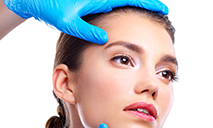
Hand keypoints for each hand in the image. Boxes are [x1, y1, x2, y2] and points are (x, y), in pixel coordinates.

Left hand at [4, 0, 168, 43]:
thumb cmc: (50, 8)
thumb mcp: (68, 22)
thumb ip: (87, 30)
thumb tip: (105, 38)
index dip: (148, 3)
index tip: (162, 9)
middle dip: (146, 3)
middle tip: (161, 13)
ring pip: (122, 0)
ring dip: (136, 5)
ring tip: (148, 15)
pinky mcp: (92, 0)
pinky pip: (113, 2)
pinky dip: (124, 7)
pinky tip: (127, 15)